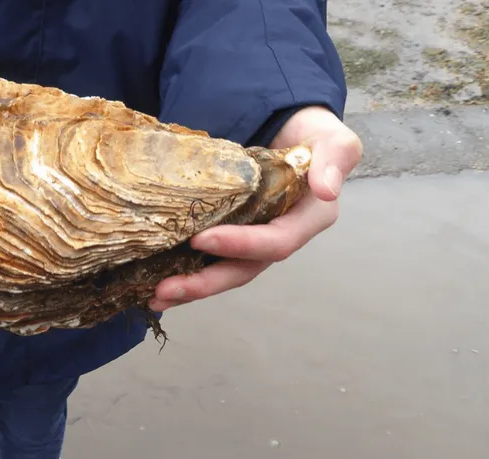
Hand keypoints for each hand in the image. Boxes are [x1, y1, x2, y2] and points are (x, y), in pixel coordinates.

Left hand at [148, 105, 362, 311]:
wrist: (292, 131)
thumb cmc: (313, 136)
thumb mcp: (333, 140)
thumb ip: (335, 158)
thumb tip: (327, 190)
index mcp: (307, 220)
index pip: (276, 242)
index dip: (241, 244)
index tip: (202, 239)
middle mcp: (279, 238)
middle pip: (243, 269)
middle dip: (205, 283)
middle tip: (165, 288)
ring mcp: (253, 241)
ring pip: (222, 272)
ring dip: (189, 288)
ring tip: (155, 297)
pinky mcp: (231, 237)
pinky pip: (208, 261)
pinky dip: (184, 274)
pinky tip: (154, 286)